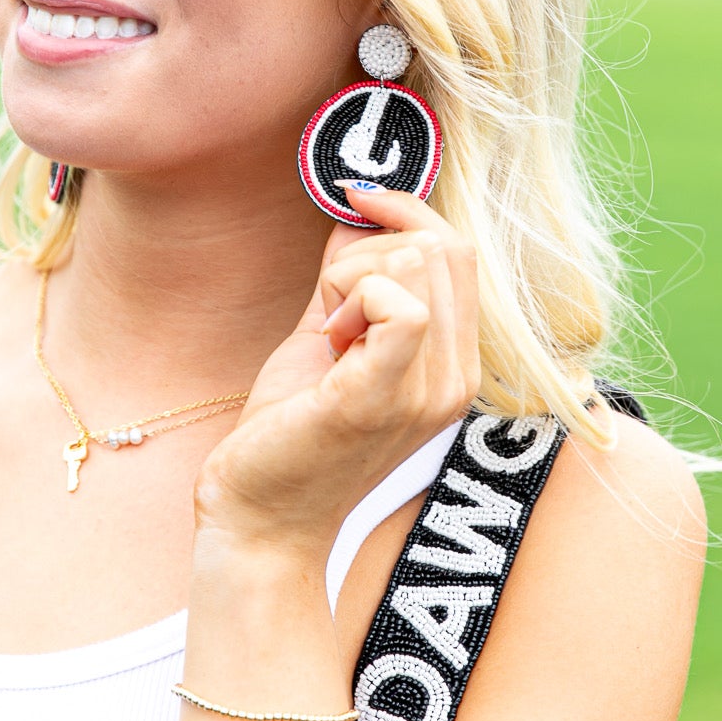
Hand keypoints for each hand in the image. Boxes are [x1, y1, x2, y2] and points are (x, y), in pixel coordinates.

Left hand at [193, 184, 479, 552]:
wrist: (261, 521)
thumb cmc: (290, 434)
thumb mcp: (329, 337)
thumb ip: (351, 278)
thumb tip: (358, 212)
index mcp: (454, 365)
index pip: (460, 251)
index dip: (405, 211)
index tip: (353, 198)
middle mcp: (455, 380)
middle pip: (438, 247)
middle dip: (367, 254)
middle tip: (329, 314)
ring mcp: (426, 393)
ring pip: (413, 263)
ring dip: (349, 279)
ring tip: (328, 337)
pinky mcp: (380, 399)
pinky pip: (399, 306)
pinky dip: (352, 297)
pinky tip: (329, 338)